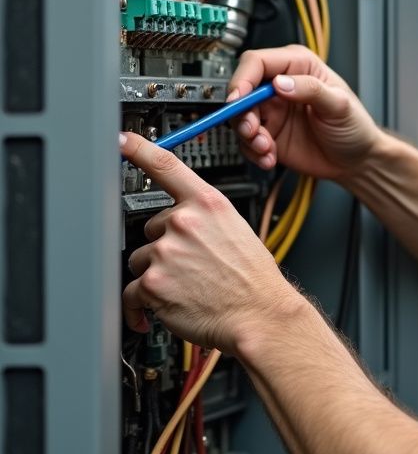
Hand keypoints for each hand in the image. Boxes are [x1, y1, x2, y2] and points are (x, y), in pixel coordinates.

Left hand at [120, 131, 304, 353]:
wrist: (260, 315)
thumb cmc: (253, 280)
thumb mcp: (237, 231)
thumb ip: (204, 219)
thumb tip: (179, 222)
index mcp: (208, 204)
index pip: (167, 166)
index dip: (139, 149)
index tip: (121, 138)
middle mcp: (184, 222)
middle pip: (150, 228)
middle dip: (164, 246)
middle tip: (190, 266)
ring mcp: (166, 252)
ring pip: (140, 260)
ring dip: (155, 275)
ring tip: (184, 288)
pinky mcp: (152, 283)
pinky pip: (132, 292)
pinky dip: (140, 306)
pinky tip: (159, 310)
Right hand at [228, 45, 383, 182]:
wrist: (357, 161)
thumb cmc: (355, 126)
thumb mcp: (339, 105)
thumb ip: (311, 90)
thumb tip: (282, 83)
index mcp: (298, 66)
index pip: (257, 63)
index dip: (243, 79)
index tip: (239, 99)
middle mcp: (279, 86)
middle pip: (242, 91)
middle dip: (242, 113)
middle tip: (253, 131)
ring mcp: (272, 112)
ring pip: (240, 118)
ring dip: (247, 136)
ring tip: (266, 148)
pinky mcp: (268, 135)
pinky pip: (246, 142)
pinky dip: (253, 152)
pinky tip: (270, 157)